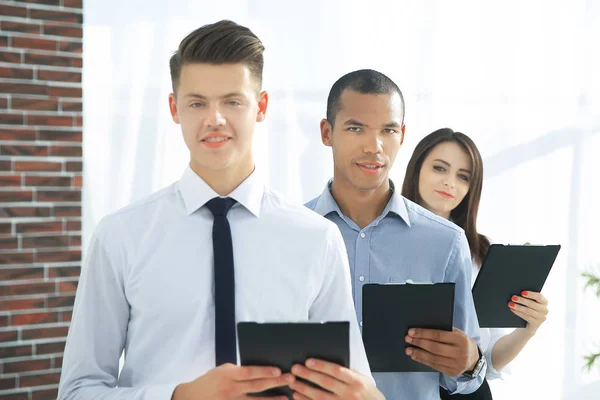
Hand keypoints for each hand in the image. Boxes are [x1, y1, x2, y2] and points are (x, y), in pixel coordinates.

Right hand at [171, 363, 290, 399]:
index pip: (249, 372)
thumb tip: (261, 371)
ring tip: (286, 398)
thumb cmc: (210, 381)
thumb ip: (239, 372)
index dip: (264, 371)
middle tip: (290, 379)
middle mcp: (229, 390)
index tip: (279, 371)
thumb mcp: (222, 371)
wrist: (191, 398)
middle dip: (275, 383)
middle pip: (256, 386)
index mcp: (227, 375)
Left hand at [287, 358, 383, 399]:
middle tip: (295, 368)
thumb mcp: (364, 381)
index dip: (321, 365)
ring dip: (304, 388)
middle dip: (308, 375)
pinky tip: (298, 395)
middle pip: (325, 383)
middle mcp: (350, 394)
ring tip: (293, 381)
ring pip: (319, 397)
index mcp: (357, 382)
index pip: (336, 371)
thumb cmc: (369, 395)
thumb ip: (348, 373)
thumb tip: (327, 363)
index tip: (308, 361)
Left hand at [405, 327, 478, 376]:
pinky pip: (435, 366)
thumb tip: (422, 329)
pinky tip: (416, 356)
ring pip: (434, 359)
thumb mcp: (457, 333)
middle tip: (407, 339)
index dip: (423, 333)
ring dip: (419, 354)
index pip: (438, 335)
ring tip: (408, 350)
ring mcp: (457, 364)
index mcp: (461, 340)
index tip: (411, 332)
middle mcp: (460, 353)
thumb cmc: (461, 342)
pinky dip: (424, 361)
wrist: (474, 358)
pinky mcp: (452, 372)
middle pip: (435, 348)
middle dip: (419, 343)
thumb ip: (444, 331)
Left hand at [509, 291, 547, 334]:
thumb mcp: (530, 302)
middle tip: (513, 297)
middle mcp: (544, 310)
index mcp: (544, 302)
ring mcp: (541, 317)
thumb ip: (527, 297)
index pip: (539, 296)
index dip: (531, 294)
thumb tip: (517, 291)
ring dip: (518, 307)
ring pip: (529, 311)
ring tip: (510, 304)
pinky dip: (518, 312)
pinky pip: (526, 317)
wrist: (528, 324)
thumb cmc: (528, 308)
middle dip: (522, 300)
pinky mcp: (536, 324)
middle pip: (532, 304)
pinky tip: (512, 309)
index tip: (522, 292)